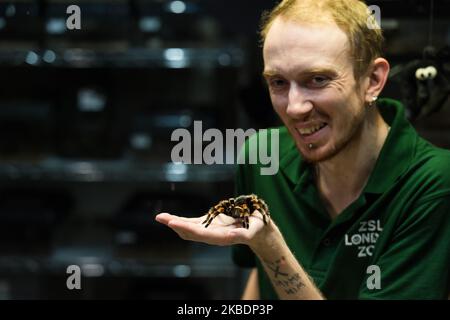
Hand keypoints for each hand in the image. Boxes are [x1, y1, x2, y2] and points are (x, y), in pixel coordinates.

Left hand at [155, 211, 269, 246]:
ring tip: (160, 217)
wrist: (258, 231)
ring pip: (188, 228)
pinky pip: (191, 223)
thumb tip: (231, 235)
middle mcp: (213, 235)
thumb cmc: (257, 228)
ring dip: (174, 222)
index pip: (200, 233)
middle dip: (175, 224)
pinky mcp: (209, 224)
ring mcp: (209, 230)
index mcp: (222, 237)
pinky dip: (180, 220)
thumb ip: (244, 234)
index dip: (186, 228)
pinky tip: (170, 217)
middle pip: (189, 232)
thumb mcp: (254, 230)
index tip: (173, 222)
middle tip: (160, 217)